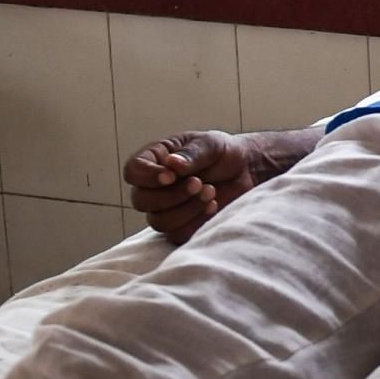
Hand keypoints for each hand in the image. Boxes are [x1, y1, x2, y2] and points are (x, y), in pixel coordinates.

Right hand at [123, 131, 260, 245]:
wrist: (246, 171)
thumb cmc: (222, 152)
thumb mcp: (209, 144)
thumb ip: (191, 153)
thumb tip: (172, 165)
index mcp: (154, 160)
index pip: (133, 171)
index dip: (147, 177)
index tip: (171, 175)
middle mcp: (154, 187)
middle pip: (141, 201)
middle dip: (172, 195)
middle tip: (199, 183)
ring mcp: (165, 209)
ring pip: (159, 221)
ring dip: (186, 209)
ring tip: (211, 192)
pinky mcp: (181, 227)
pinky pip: (177, 234)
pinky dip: (196, 222)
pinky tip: (212, 206)